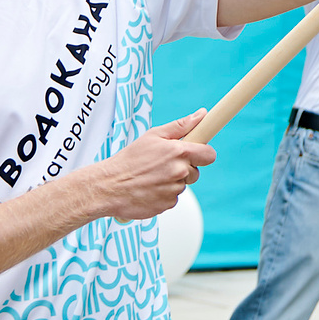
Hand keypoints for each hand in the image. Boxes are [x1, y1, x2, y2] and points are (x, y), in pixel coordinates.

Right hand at [97, 110, 216, 222]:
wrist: (109, 186)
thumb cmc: (129, 160)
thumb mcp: (153, 135)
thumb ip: (181, 126)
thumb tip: (202, 114)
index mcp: (179, 152)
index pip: (209, 154)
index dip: (204, 153)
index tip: (197, 153)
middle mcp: (179, 172)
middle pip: (195, 172)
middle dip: (184, 168)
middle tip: (163, 165)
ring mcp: (174, 190)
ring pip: (182, 185)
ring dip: (171, 182)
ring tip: (151, 177)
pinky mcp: (167, 205)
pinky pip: (172, 198)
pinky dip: (163, 194)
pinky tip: (149, 188)